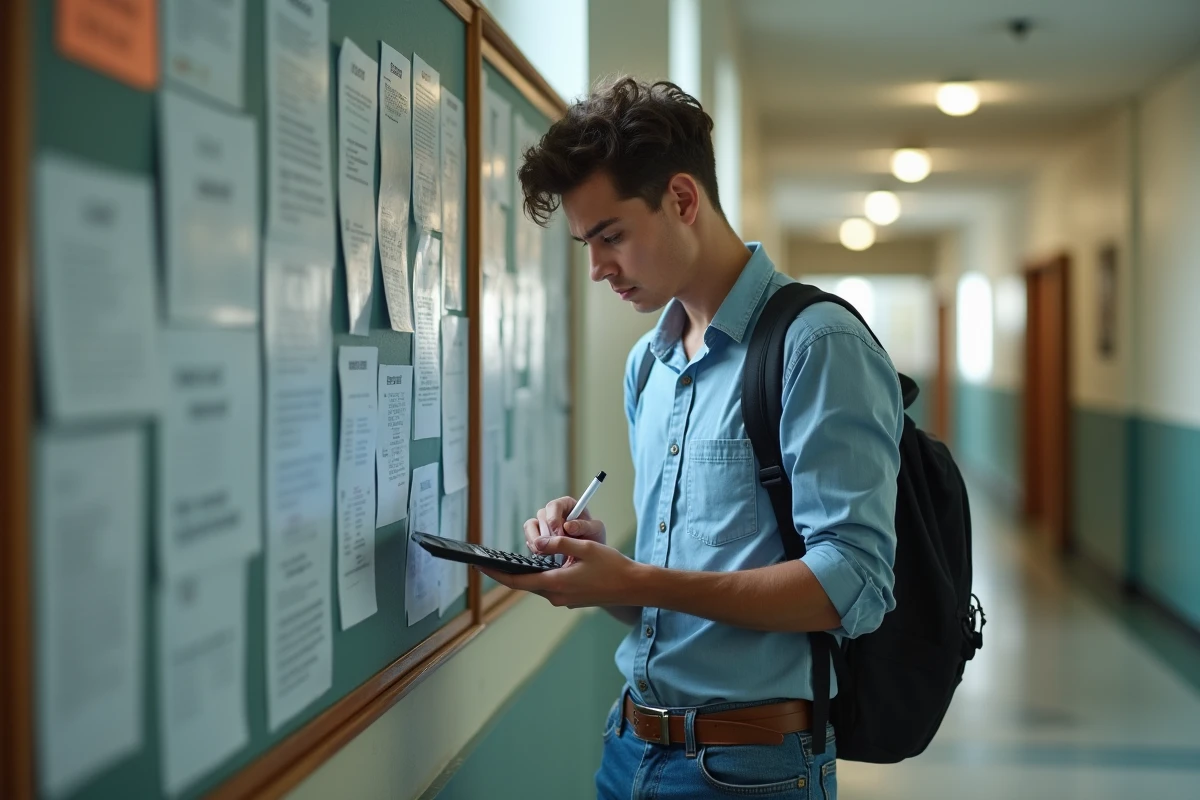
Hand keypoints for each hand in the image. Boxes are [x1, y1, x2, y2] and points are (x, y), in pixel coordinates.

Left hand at [478, 536, 643, 608]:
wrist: (633, 587)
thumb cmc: (612, 566)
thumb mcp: (585, 547)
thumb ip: (559, 543)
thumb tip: (537, 543)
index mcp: (556, 583)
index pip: (517, 580)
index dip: (495, 573)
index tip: (479, 566)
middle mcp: (556, 595)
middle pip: (524, 583)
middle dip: (508, 571)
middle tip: (489, 560)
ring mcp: (563, 599)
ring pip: (537, 583)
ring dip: (527, 572)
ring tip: (513, 559)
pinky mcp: (570, 599)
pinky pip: (549, 585)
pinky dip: (541, 575)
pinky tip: (541, 563)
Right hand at [525, 496, 606, 554]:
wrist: (589, 553)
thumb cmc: (594, 537)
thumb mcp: (595, 530)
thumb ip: (584, 526)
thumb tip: (568, 526)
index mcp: (566, 504)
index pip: (554, 506)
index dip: (554, 519)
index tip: (559, 534)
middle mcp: (552, 511)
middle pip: (541, 517)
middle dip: (548, 534)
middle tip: (556, 548)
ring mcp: (543, 523)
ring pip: (530, 526)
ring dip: (538, 541)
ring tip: (550, 553)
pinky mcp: (537, 535)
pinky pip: (529, 538)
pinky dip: (534, 547)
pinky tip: (546, 554)